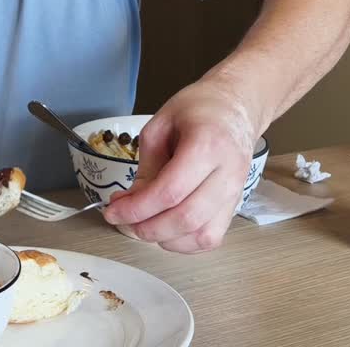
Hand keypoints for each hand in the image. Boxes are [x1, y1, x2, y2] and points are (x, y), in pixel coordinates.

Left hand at [103, 79, 259, 252]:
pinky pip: (211, 238)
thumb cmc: (199, 109)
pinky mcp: (235, 205)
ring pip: (202, 235)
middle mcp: (227, 172)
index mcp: (207, 145)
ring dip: (166, 239)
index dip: (137, 208)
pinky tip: (166, 230)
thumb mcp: (160, 126)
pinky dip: (185, 243)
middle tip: (124, 221)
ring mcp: (236, 192)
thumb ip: (146, 167)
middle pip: (186, 218)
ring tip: (143, 224)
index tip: (113, 211)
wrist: (236, 106)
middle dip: (147, 228)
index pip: (170, 191)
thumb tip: (128, 203)